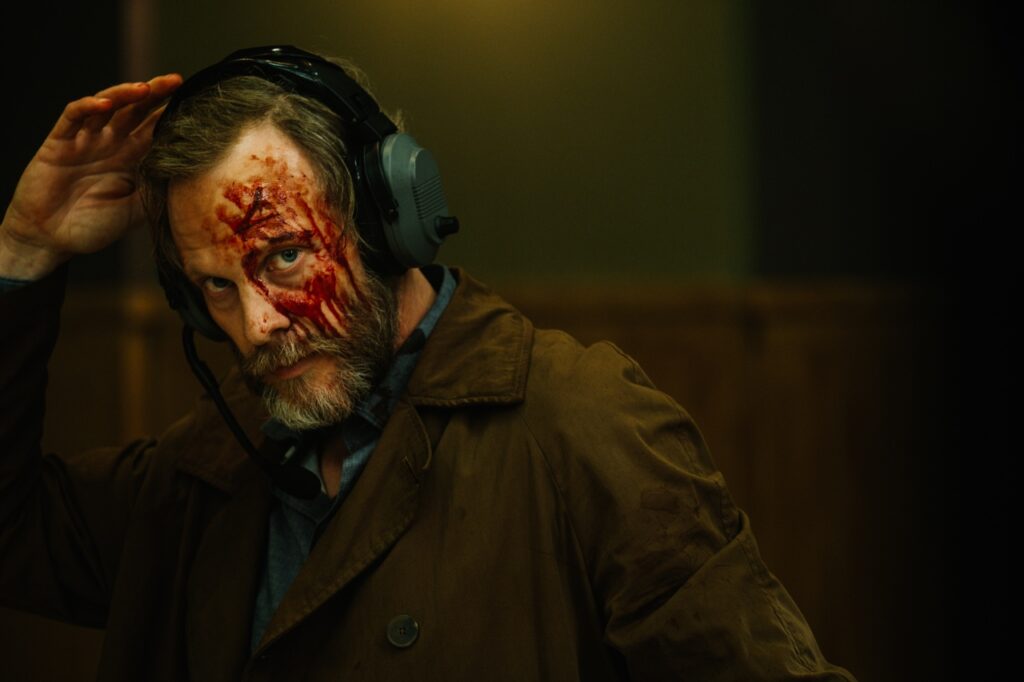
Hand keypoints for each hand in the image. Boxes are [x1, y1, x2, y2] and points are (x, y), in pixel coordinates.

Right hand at [0, 73, 182, 279]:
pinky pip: (74, 116)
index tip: (197, 105)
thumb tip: (191, 180)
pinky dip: (87, 106)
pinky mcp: (60, 142)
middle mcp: (111, 144)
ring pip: (107, 106)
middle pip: (136, 110)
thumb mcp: (135, 211)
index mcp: (132, 159)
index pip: (156, 129)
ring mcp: (86, 140)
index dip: (173, 116)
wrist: (52, 239)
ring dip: (125, 94)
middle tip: (176, 81)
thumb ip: (156, 192)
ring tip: (146, 88)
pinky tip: (105, 103)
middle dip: (155, 94)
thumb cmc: (94, 226)